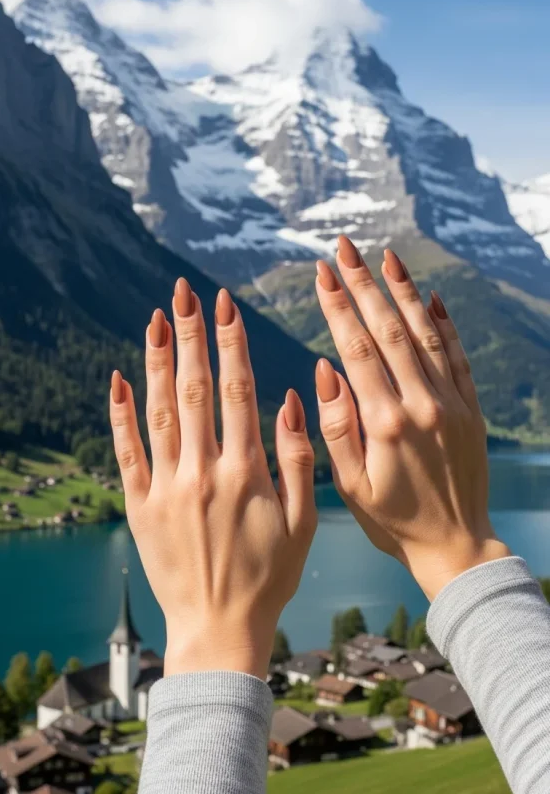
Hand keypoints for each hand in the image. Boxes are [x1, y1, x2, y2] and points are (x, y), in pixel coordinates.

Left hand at [110, 280, 316, 679]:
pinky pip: (127, 452)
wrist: (219, 629)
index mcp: (245, 472)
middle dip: (191, 335)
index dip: (230, 343)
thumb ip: (299, 458)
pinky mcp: (140, 507)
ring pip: (159, 411)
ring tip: (157, 318)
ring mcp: (166, 488)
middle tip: (184, 292)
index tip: (225, 305)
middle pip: (194, 388)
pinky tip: (119, 378)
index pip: (236, 390)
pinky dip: (121, 413)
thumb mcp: (304, 522)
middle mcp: (202, 472)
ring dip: (158, 360)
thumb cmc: (271, 578)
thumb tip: (294, 398)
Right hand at [314, 237, 510, 599]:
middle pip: (389, 330)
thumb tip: (324, 369)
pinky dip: (445, 324)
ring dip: (404, 293)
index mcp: (385, 422)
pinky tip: (431, 298)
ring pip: (426, 334)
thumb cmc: (393, 521)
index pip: (356, 348)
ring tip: (386, 257)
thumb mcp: (350, 485)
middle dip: (364, 284)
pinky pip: (459, 356)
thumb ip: (334, 426)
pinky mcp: (472, 410)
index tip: (322, 272)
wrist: (456, 545)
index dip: (337, 306)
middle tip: (345, 248)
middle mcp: (422, 404)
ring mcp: (451, 403)